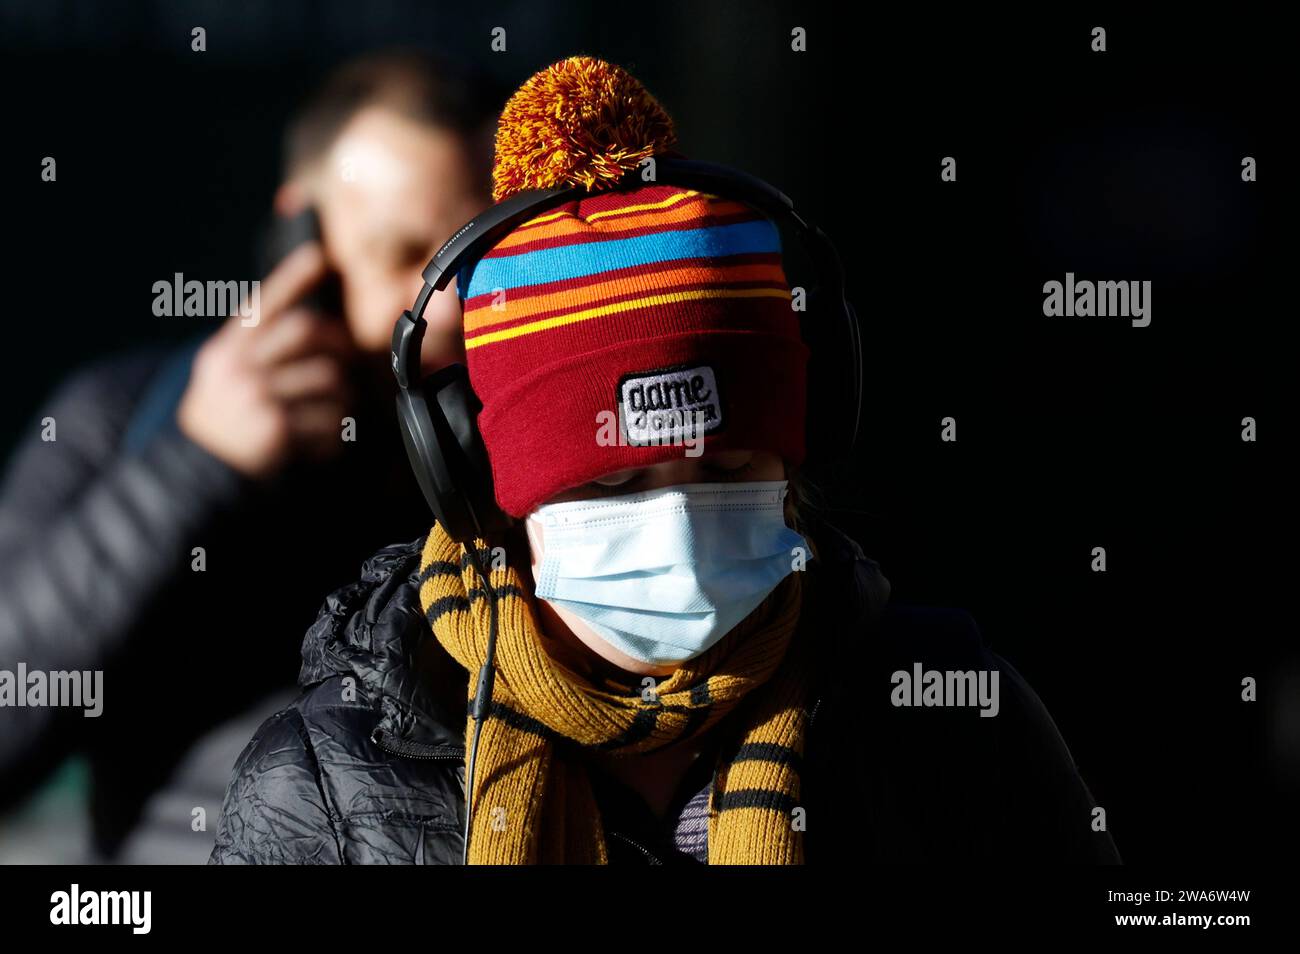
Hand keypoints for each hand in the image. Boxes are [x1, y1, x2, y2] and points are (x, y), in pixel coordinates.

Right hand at [177, 243, 355, 478]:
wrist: (196, 467)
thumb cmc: (225, 415)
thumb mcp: (224, 372)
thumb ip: (256, 347)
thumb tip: (310, 323)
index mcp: (229, 349)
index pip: (264, 304)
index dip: (293, 278)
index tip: (319, 256)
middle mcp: (240, 366)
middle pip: (306, 330)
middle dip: (339, 341)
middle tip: (350, 355)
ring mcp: (258, 396)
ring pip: (329, 378)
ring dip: (344, 394)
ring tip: (337, 407)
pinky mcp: (276, 429)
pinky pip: (329, 420)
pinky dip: (336, 433)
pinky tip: (324, 440)